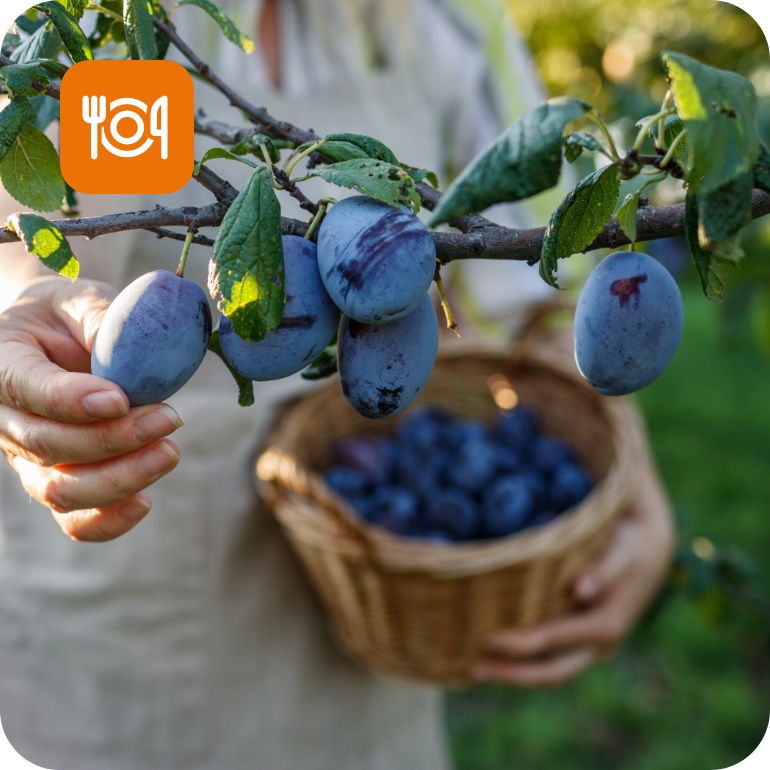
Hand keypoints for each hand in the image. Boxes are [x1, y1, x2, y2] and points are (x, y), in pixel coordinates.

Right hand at [0, 276, 181, 541]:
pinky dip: (108, 520)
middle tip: (169, 418)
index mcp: (2, 363)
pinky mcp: (55, 480)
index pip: (26, 388)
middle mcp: (4, 418)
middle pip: (46, 444)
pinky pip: (72, 519)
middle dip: (112, 438)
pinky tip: (146, 501)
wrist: (53, 338)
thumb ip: (101, 319)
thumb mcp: (80, 299)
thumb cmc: (68, 316)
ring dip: (119, 479)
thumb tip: (133, 355)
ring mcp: (26, 457)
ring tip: (169, 452)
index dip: (71, 400)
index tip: (120, 399)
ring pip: (59, 489)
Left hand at [472, 453, 674, 686]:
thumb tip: (580, 590)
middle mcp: (597, 645)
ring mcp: (589, 647)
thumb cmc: (630, 547)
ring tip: (472, 668)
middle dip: (511, 674)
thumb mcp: (623, 552)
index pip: (556, 641)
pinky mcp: (580, 641)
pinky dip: (522, 662)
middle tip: (470, 669)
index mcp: (606, 625)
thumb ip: (603, 570)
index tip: (489, 639)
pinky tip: (493, 656)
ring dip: (512, 673)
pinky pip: (550, 659)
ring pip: (548, 670)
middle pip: (550, 672)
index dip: (522, 644)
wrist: (650, 552)